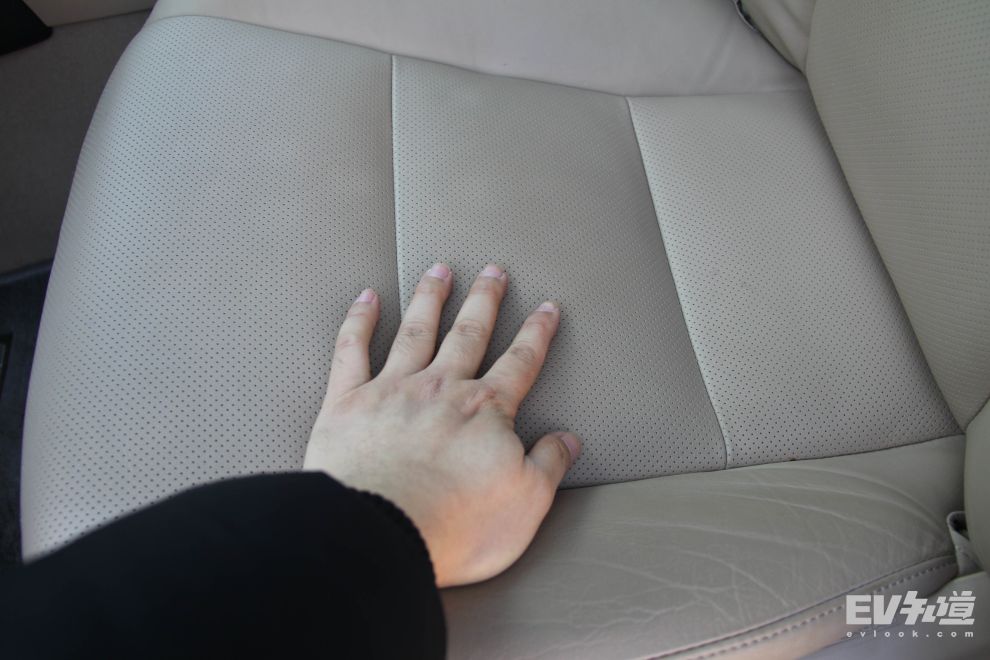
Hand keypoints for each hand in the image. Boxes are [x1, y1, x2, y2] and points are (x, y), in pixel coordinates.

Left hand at [304, 263, 580, 586]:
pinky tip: (367, 298)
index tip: (545, 310)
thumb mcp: (526, 502)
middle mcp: (441, 389)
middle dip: (484, 300)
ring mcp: (393, 390)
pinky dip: (359, 321)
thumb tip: (567, 440)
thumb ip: (548, 464)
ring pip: (416, 330)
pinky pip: (353, 349)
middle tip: (494, 272)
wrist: (380, 534)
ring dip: (430, 298)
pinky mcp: (348, 403)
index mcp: (485, 411)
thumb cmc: (454, 525)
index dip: (536, 334)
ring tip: (439, 271)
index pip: (520, 362)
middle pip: (468, 333)